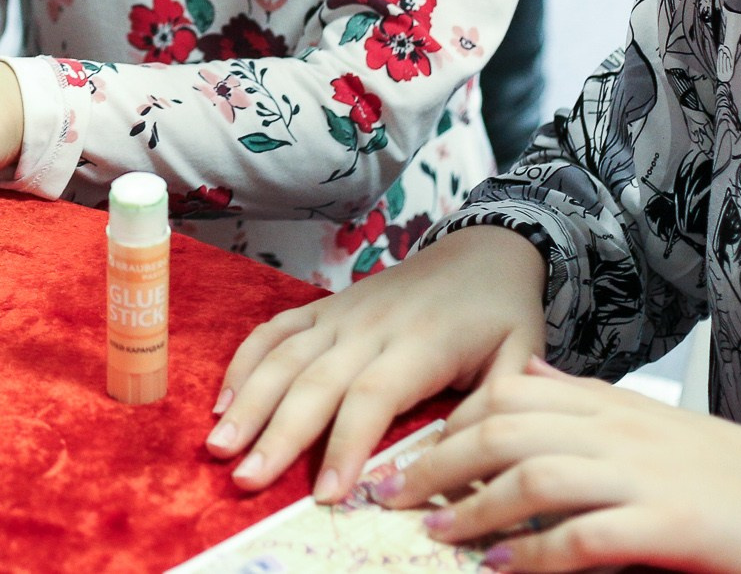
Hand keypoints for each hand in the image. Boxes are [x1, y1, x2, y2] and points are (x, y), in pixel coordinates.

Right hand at [208, 225, 547, 494]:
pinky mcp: (323, 307)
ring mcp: (340, 314)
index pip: (373, 397)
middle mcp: (370, 327)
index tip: (326, 494)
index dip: (346, 445)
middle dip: (277, 434)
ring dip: (247, 402)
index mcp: (421, 344)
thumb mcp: (522, 357)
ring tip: (218, 445)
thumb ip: (498, 406)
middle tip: (246, 478)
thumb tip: (466, 459)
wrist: (482, 248)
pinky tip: (222, 401)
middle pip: (314, 383)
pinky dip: (244, 362)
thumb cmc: (502, 313)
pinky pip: (274, 330)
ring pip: (284, 357)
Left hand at [382, 359, 740, 573]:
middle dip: (437, 461)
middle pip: (504, 432)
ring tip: (434, 532)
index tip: (407, 450)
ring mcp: (642, 476)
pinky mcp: (667, 524)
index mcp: (608, 404)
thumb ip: (581, 399)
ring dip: (473, 507)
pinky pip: (584, 536)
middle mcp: (618, 431)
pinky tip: (501, 568)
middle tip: (390, 492)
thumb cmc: (724, 472)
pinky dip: (535, 554)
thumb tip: (523, 376)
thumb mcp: (647, 420)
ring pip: (534, 478)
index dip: (450, 422)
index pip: (507, 395)